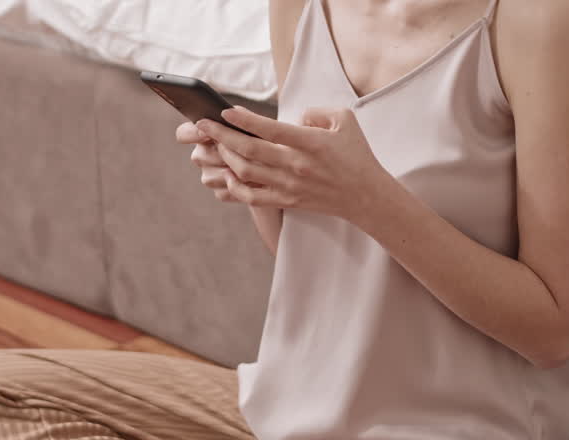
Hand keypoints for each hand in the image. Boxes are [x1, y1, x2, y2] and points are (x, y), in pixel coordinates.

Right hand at [175, 120, 264, 202]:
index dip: (192, 133)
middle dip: (219, 154)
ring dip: (230, 172)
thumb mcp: (255, 124)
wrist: (279, 164)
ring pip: (209, 177)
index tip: (206, 131)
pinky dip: (238, 188)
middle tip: (239, 150)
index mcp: (204, 133)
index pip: (184, 133)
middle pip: (198, 156)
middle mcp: (203, 154)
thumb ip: (240, 116)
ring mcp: (211, 175)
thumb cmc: (265, 137)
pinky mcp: (222, 192)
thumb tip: (228, 113)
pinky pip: (222, 193)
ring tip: (253, 167)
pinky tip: (254, 182)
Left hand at [195, 105, 392, 223]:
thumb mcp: (345, 120)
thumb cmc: (355, 155)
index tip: (226, 110)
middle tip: (203, 124)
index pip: (270, 129)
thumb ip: (316, 111)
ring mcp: (289, 185)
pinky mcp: (287, 200)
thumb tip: (292, 116)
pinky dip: (235, 187)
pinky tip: (228, 175)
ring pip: (246, 172)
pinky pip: (253, 197)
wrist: (365, 196)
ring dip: (226, 157)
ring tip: (216, 145)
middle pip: (249, 150)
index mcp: (310, 142)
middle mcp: (296, 165)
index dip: (244, 119)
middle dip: (222, 135)